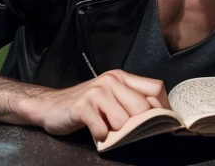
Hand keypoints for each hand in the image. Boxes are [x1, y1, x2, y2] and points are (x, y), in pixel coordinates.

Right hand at [23, 70, 169, 141]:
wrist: (51, 106)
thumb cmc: (86, 104)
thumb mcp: (112, 96)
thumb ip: (132, 100)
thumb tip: (162, 116)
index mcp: (122, 77)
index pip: (155, 87)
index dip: (163, 107)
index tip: (163, 122)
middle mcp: (111, 81)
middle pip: (142, 107)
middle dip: (137, 124)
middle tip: (125, 129)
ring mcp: (97, 92)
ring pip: (123, 121)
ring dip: (116, 131)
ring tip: (105, 126)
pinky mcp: (83, 106)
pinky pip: (103, 129)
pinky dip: (100, 136)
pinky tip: (95, 131)